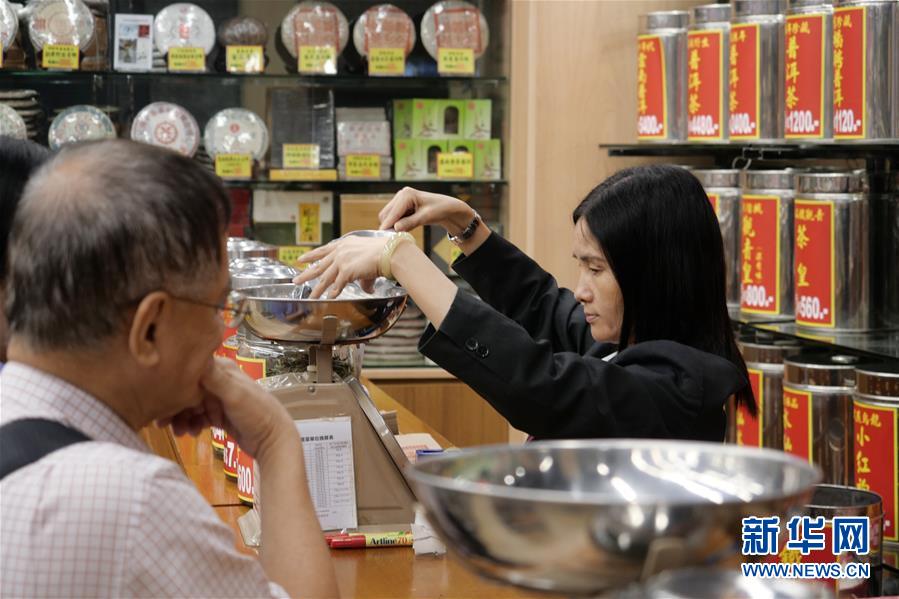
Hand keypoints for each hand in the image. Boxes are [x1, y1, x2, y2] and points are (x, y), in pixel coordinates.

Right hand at [160, 358, 295, 460]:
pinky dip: (192, 425)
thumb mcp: (235, 394)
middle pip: (188, 390)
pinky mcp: (220, 415)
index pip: (191, 371)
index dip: (175, 383)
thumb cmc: (258, 413)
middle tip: (161, 423)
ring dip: (182, 419)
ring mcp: (220, 399)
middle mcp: (220, 382)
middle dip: (175, 406)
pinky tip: (192, 434)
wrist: (273, 440)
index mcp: (222, 370)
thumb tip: (194, 355)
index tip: (160, 398)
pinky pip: (199, 418)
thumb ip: (214, 378)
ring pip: (191, 406)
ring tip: (179, 433)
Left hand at [292, 235, 386, 297]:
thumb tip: (366, 287)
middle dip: (306, 274)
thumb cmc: (383, 252)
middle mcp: (340, 251)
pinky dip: (333, 292)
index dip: (311, 256)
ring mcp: (342, 260)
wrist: (389, 251)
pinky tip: (329, 298)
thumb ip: (361, 272)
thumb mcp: (366, 256)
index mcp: (344, 244)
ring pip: (326, 278)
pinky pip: (337, 284)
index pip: (323, 250)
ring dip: (317, 289)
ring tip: (310, 297)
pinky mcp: (347, 270)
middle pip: (319, 265)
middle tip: (296, 280)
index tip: (301, 259)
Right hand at [379, 187, 474, 234]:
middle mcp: (401, 195)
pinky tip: (405, 229)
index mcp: (406, 194)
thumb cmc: (439, 210)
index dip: (388, 226)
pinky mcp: (402, 206)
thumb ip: (410, 222)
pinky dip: (397, 225)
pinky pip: (394, 218)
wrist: (447, 208)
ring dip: (393, 226)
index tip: (384, 239)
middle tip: (395, 238)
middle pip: (386, 214)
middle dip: (389, 226)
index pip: (392, 213)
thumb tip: (395, 228)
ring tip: (402, 234)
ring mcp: (400, 200)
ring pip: (388, 217)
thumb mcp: (426, 217)